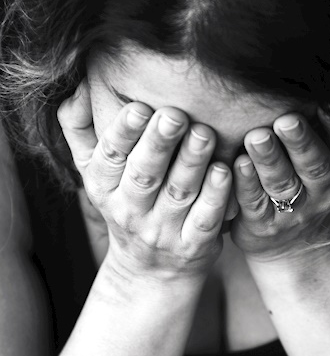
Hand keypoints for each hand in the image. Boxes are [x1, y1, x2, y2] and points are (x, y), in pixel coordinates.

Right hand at [58, 82, 230, 281]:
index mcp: (103, 186)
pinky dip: (215, 196)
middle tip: (176, 115)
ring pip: (178, 193)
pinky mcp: (193, 246)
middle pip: (145, 174)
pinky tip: (225, 170)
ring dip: (192, 162)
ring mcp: (162, 231)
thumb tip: (79, 84)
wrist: (149, 271)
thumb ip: (81, 128)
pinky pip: (204, 219)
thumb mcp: (94, 171)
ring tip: (205, 133)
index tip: (140, 107)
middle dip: (160, 143)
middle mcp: (130, 210)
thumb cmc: (126, 202)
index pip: (110, 156)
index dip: (123, 132)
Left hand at [229, 108, 329, 261]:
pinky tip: (236, 164)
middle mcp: (325, 192)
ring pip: (282, 184)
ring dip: (269, 159)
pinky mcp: (264, 226)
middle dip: (300, 141)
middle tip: (286, 120)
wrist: (296, 245)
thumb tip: (303, 78)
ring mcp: (296, 212)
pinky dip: (246, 183)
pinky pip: (254, 203)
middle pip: (314, 165)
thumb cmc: (309, 184)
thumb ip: (322, 128)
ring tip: (256, 137)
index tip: (323, 103)